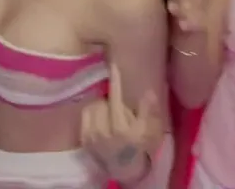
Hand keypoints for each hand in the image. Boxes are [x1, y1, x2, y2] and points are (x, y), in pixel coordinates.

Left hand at [80, 63, 161, 182]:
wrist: (126, 169)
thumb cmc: (140, 146)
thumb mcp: (150, 129)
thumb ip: (149, 110)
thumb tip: (148, 91)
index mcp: (120, 127)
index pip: (116, 97)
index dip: (116, 79)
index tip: (114, 65)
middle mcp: (102, 131)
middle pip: (102, 100)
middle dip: (110, 97)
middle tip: (118, 101)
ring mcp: (91, 135)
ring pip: (92, 106)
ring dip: (101, 104)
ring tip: (110, 109)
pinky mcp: (84, 138)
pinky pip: (85, 115)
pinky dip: (93, 112)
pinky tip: (101, 116)